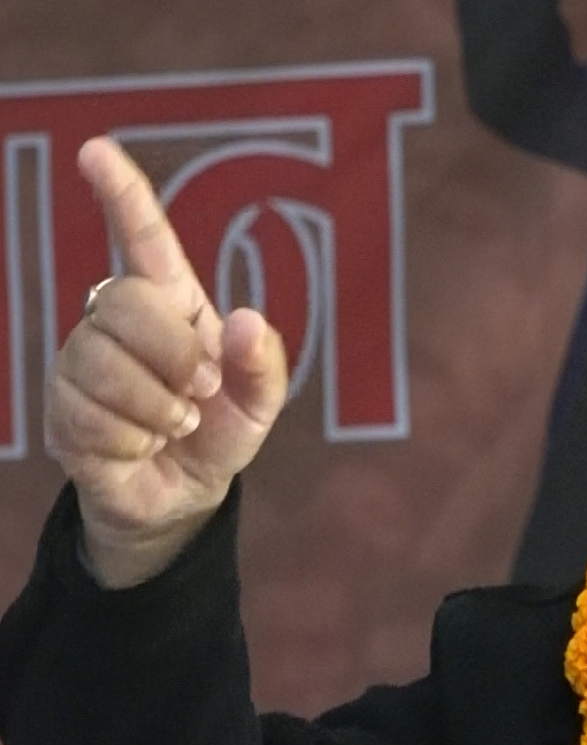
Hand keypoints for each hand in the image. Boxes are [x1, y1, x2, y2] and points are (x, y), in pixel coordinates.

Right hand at [45, 137, 287, 588]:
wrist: (184, 495)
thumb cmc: (220, 431)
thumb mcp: (262, 401)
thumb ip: (266, 362)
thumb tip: (245, 320)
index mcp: (172, 304)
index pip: (143, 238)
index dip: (123, 194)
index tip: (96, 150)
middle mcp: (116, 322)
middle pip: (125, 301)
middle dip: (175, 353)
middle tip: (201, 390)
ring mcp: (81, 363)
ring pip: (103, 362)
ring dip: (158, 405)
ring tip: (176, 422)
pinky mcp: (62, 411)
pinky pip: (92, 415)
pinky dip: (137, 437)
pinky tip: (145, 444)